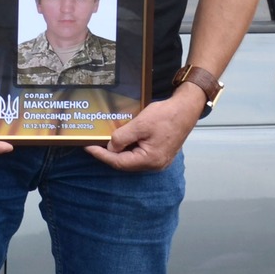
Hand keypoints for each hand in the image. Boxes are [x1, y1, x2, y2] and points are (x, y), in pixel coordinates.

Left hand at [85, 85, 202, 170]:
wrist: (186, 108)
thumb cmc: (166, 115)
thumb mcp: (140, 124)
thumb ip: (122, 138)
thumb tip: (110, 148)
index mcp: (150, 160)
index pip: (119, 162)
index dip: (101, 155)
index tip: (88, 148)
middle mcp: (155, 164)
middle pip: (125, 163)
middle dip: (109, 154)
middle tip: (93, 144)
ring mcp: (159, 161)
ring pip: (132, 159)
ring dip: (118, 151)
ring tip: (104, 141)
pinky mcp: (160, 154)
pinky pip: (140, 154)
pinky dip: (129, 148)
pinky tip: (120, 139)